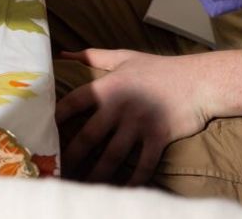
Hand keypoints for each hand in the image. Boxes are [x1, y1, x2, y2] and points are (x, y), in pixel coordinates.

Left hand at [56, 49, 213, 185]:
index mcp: (107, 86)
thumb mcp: (124, 56)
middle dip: (72, 155)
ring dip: (97, 172)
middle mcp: (119, 107)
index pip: (73, 103)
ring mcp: (139, 124)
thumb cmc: (159, 68)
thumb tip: (64, 53)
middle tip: (58, 169)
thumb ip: (92, 56)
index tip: (41, 130)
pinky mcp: (158, 138)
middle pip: (89, 136)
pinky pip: (143, 163)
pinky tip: (122, 189)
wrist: (199, 81)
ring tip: (83, 185)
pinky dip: (134, 179)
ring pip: (112, 155)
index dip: (55, 117)